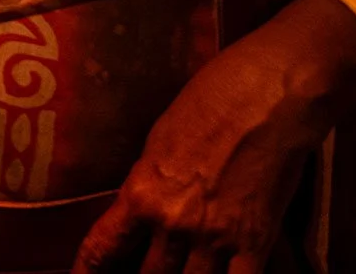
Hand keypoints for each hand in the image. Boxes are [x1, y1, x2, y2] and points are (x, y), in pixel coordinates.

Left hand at [74, 0, 355, 273]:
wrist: (267, 99)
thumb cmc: (209, 104)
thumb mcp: (157, 142)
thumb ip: (147, 184)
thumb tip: (140, 210)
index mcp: (141, 193)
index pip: (103, 247)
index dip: (88, 269)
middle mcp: (173, 224)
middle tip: (141, 271)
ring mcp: (215, 238)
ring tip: (180, 272)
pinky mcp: (256, 244)